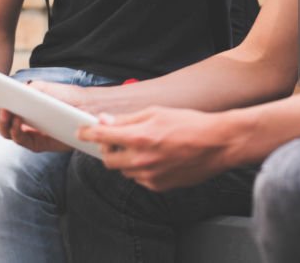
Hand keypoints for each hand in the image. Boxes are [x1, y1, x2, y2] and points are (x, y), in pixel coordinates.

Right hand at [0, 79, 91, 152]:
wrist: (86, 108)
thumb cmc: (64, 96)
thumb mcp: (42, 88)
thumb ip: (25, 89)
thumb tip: (7, 91)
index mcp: (17, 109)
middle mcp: (19, 123)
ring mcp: (27, 135)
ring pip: (6, 132)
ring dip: (2, 122)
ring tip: (5, 110)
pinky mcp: (37, 145)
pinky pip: (21, 141)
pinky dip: (16, 131)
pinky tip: (17, 121)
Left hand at [79, 107, 232, 190]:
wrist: (218, 143)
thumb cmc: (189, 123)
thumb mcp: (156, 112)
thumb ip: (128, 119)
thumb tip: (106, 121)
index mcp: (139, 137)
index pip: (101, 136)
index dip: (88, 133)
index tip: (82, 131)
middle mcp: (141, 160)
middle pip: (108, 159)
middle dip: (108, 148)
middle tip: (117, 138)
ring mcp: (149, 176)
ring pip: (124, 170)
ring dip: (126, 159)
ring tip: (145, 146)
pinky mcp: (159, 186)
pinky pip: (140, 179)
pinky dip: (141, 169)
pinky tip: (157, 157)